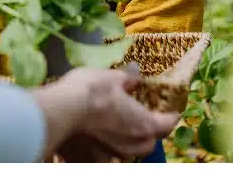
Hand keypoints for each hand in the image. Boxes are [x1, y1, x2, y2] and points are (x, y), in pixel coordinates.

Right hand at [32, 68, 177, 161]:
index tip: (171, 109)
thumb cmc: (91, 90)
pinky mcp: (91, 159)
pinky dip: (105, 149)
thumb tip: (136, 74)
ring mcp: (111, 154)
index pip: (167, 123)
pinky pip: (105, 157)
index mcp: (143, 124)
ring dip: (128, 142)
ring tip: (119, 128)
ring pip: (128, 152)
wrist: (61, 110)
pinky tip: (96, 138)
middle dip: (149, 132)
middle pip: (149, 142)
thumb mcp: (112, 77)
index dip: (171, 115)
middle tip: (142, 117)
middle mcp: (132, 145)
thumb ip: (128, 79)